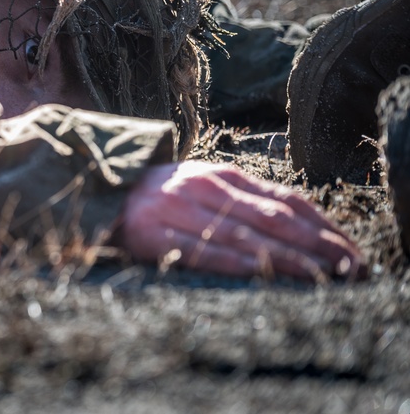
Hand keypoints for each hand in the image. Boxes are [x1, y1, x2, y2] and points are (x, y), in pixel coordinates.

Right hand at [117, 161, 366, 280]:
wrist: (98, 193)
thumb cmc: (159, 197)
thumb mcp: (202, 186)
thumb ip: (243, 200)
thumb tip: (300, 226)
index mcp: (220, 175)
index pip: (284, 199)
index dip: (323, 225)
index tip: (351, 249)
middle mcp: (204, 187)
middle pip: (273, 217)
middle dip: (318, 244)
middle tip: (350, 267)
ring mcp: (179, 210)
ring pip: (246, 235)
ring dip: (289, 257)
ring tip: (323, 275)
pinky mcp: (155, 234)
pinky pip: (203, 250)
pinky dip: (237, 262)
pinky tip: (265, 273)